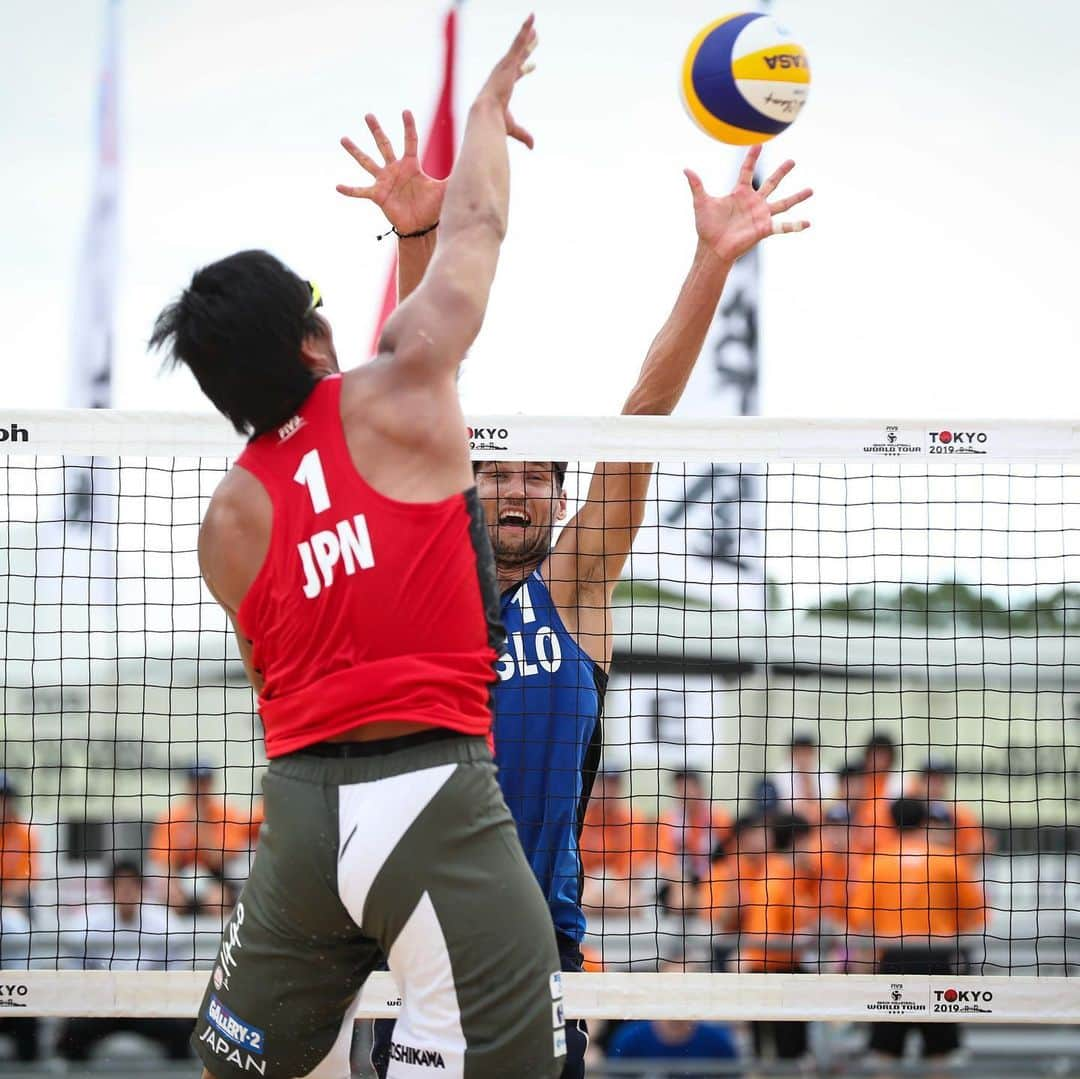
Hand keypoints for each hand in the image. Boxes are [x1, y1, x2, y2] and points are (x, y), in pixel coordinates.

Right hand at [336, 111, 444, 234]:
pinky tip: (338, 186)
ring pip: (367, 162)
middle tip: (368, 115)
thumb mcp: (445, 189)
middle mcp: (395, 169)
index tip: (405, 111)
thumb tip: (476, 164)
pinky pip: (361, 191)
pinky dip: (350, 190)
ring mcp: (384, 181)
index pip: (409, 141)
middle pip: (384, 145)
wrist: (422, 227)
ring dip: (355, 151)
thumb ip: (455, 175)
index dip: (408, 127)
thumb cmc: (432, 207)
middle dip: (376, 130)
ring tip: (344, 139)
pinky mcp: (378, 195)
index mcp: (411, 165)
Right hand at [474, 14, 537, 148]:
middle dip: (527, 48)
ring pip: (518, 46)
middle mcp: (504, 73)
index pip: (516, 75)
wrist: (486, 115)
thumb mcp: (513, 128)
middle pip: (518, 57)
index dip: (525, 70)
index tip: (533, 66)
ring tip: (534, 22)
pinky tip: (532, 18)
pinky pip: (518, 41)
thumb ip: (524, 135)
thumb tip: (533, 147)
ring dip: (526, 34)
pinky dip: (525, 29)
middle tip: (535, 38)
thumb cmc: (495, 122)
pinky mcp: (508, 62)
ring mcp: (506, 66)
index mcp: (504, 86)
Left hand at [685, 145, 811, 262]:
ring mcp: (761, 215)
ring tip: (810, 189)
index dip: (752, 157)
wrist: (712, 248)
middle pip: (771, 183)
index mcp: (739, 193)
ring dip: (797, 197)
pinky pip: (783, 226)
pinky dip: (796, 225)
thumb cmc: (706, 227)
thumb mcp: (702, 203)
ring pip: (783, 203)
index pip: (747, 170)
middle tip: (792, 161)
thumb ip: (697, 185)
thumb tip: (686, 169)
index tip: (759, 143)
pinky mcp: (764, 229)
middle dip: (781, 172)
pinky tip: (808, 223)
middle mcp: (753, 202)